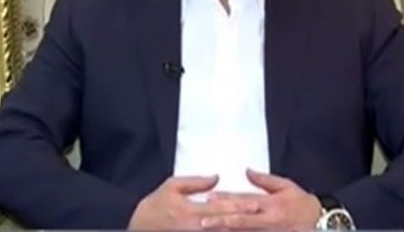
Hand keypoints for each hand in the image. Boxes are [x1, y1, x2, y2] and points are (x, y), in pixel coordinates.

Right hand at [127, 175, 260, 229]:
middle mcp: (197, 228)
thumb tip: (216, 177)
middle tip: (263, 214)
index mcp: (192, 212)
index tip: (257, 202)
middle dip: (247, 219)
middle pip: (227, 224)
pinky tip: (236, 230)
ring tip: (257, 226)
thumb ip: (195, 183)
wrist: (139, 228)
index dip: (241, 205)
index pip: (222, 208)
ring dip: (240, 229)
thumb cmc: (155, 206)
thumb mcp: (172, 187)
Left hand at [201, 169, 321, 228]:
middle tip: (202, 220)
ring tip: (209, 229)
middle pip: (240, 220)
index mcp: (270, 203)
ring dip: (226, 231)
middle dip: (220, 220)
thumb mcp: (286, 186)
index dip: (226, 199)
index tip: (209, 198)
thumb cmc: (302, 204)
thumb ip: (264, 180)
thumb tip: (247, 171)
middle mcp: (267, 219)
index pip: (243, 200)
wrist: (322, 223)